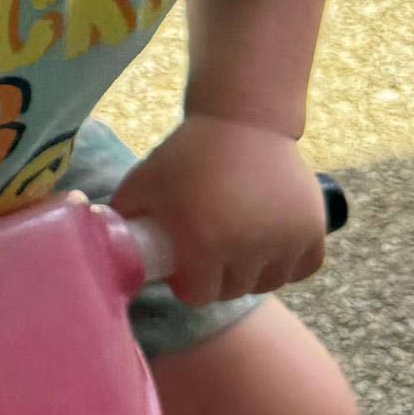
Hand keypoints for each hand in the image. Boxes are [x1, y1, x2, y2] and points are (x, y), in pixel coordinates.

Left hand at [111, 116, 329, 307]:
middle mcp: (249, 247)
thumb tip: (99, 254)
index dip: (187, 283)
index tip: (183, 265)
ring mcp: (286, 239)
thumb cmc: (187, 154)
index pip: (198, 295)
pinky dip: (287, 264)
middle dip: (217, 277)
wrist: (243, 120)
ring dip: (252, 272)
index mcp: (205, 241)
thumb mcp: (142, 184)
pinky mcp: (314, 230)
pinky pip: (301, 269)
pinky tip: (270, 246)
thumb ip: (120, 221)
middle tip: (208, 250)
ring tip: (238, 245)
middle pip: (232, 290)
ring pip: (267, 282)